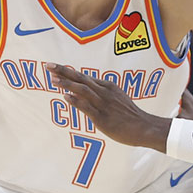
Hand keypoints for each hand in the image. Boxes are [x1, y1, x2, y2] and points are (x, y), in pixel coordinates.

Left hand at [47, 64, 170, 151]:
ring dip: (67, 84)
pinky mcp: (102, 118)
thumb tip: (91, 93)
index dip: (69, 72)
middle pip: (81, 79)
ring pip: (83, 90)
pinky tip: (66, 97)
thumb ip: (104, 94)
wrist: (144, 127)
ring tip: (53, 79)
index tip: (56, 68)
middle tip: (48, 65)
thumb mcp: (118, 98)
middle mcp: (105, 93)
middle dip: (63, 71)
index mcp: (108, 87)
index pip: (85, 77)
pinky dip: (76, 101)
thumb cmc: (130, 115)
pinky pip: (87, 108)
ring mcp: (103, 105)